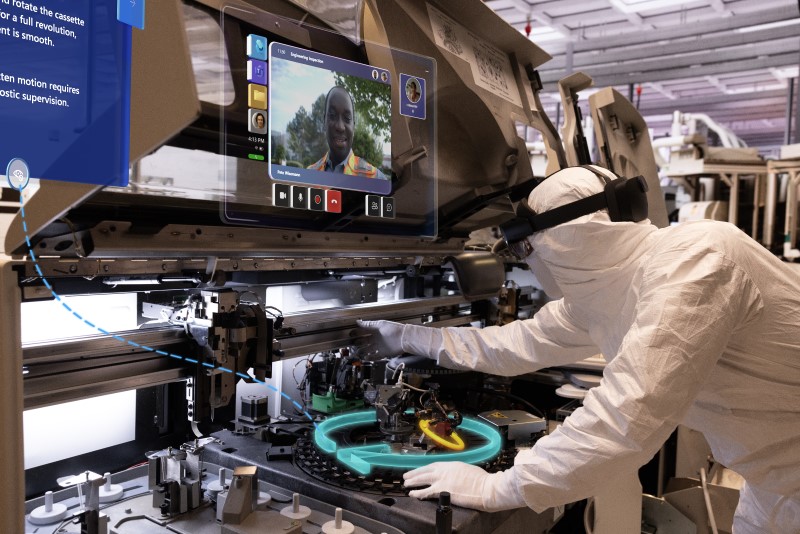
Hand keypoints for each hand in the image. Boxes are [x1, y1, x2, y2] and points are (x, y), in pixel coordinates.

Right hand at [354, 320, 405, 359]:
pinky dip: (370, 357)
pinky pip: (375, 356)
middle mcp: (377, 338)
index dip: (357, 333)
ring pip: (368, 349)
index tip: (351, 334)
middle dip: (358, 342)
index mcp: (376, 330)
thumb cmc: (394, 329)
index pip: (364, 331)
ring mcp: (380, 346)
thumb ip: (368, 324)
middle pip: (365, 341)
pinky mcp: (383, 353)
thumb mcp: (380, 325)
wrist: (404, 338)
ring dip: (362, 351)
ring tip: (357, 352)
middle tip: (351, 344)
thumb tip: (358, 322)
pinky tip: (365, 357)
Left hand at [403, 462, 524, 511]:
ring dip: (413, 481)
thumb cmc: (482, 480)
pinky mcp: (442, 490)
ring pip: (423, 479)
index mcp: (451, 464)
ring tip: (406, 484)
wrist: (486, 488)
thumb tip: (454, 474)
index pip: (433, 465)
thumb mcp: (467, 469)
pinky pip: (426, 492)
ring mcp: (442, 480)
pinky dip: (418, 493)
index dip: (423, 468)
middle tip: (406, 475)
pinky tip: (413, 494)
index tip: (418, 470)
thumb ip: (457, 471)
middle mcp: (444, 470)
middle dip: (414, 473)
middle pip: (425, 471)